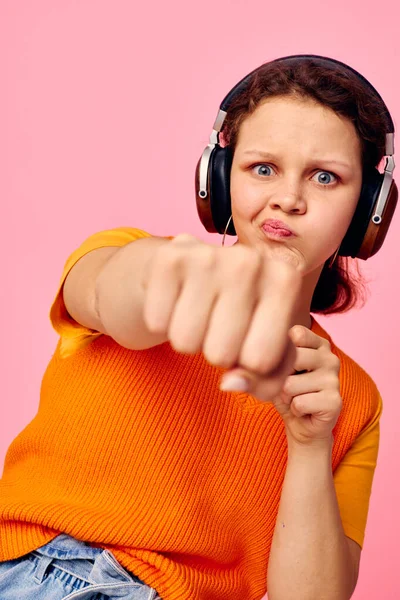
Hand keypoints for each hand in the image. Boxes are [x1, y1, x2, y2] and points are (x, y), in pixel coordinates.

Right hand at [143, 234, 302, 399]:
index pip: (261, 362)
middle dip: (216, 353)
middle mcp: (250, 261)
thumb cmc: (242, 314)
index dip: (248, 365)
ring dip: (189, 340)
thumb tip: (230, 384)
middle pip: (221, 355)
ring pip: (185, 342)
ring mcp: (207, 256)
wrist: (197, 268)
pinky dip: (163, 321)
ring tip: (199, 313)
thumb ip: (267, 380)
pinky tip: (177, 300)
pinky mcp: (168, 258)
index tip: (249, 339)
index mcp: (286, 281)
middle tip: (219, 326)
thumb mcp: (268, 346)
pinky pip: (157, 323)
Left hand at [221, 325, 341, 445]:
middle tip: (288, 387)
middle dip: (280, 379)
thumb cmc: (285, 392)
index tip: (281, 366)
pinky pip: (299, 402)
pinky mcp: (335, 401)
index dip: (277, 354)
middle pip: (289, 360)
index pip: (292, 334)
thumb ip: (254, 366)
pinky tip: (304, 410)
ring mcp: (334, 378)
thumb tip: (230, 380)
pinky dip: (295, 410)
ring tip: (296, 398)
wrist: (302, 425)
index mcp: (317, 343)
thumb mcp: (268, 373)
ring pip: (290, 384)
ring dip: (286, 396)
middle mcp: (330, 356)